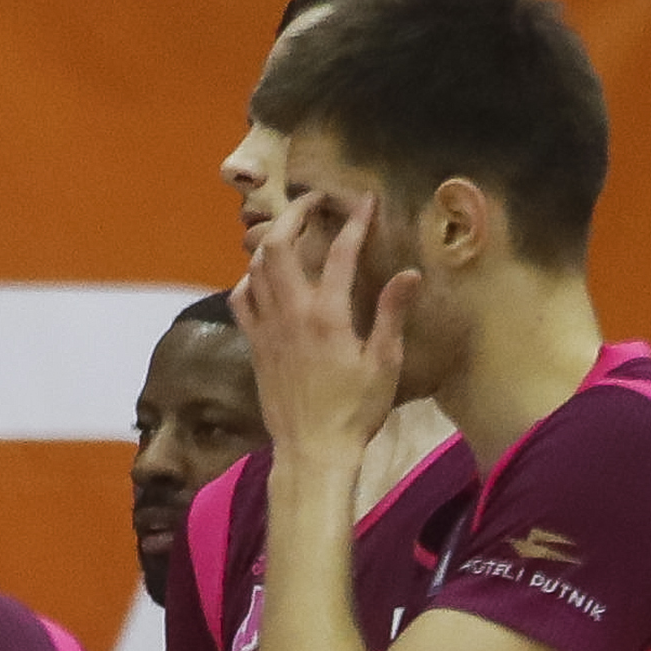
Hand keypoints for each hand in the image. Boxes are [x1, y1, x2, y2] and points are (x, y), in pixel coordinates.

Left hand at [234, 191, 417, 475]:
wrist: (311, 451)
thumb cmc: (354, 411)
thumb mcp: (384, 364)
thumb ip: (392, 314)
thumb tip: (409, 273)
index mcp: (328, 315)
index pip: (340, 252)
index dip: (353, 220)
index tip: (364, 199)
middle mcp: (291, 314)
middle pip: (279, 246)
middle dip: (295, 214)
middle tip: (314, 202)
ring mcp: (266, 329)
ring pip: (256, 268)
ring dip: (272, 241)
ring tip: (291, 230)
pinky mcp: (254, 346)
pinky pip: (241, 300)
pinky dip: (250, 278)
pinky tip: (263, 276)